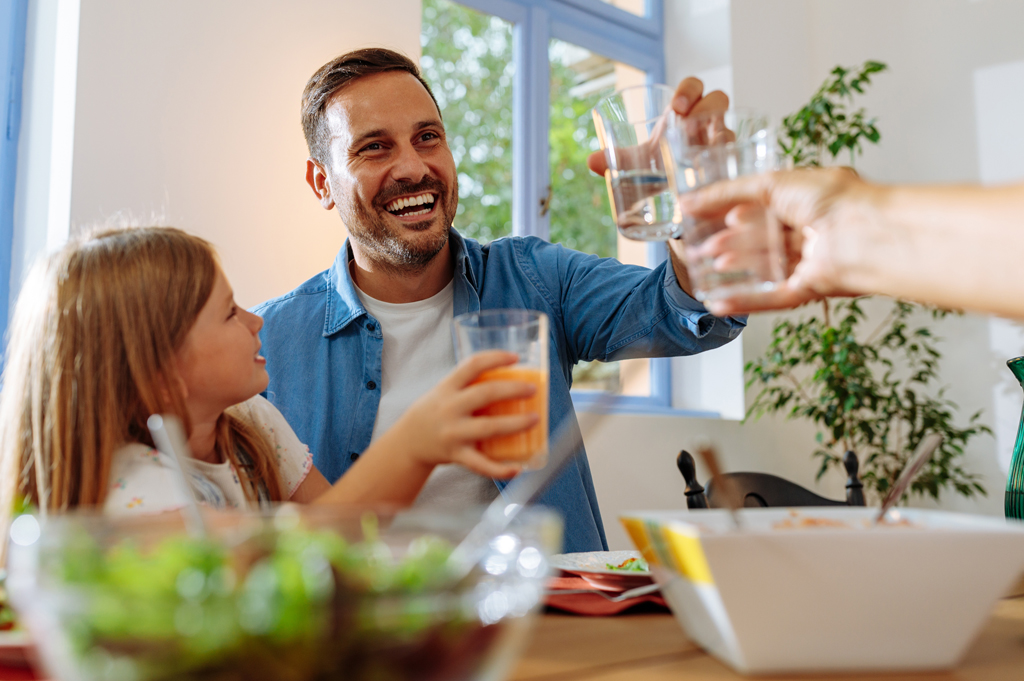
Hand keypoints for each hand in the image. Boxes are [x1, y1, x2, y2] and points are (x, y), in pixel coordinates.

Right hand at [395, 350, 538, 477]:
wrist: (409, 441)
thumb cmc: (436, 411)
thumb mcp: (445, 391)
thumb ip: (470, 385)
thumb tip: (513, 378)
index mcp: (448, 387)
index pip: (472, 365)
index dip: (495, 358)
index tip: (515, 357)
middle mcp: (449, 408)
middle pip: (486, 394)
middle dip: (513, 390)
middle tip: (532, 389)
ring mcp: (453, 433)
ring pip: (488, 428)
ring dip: (515, 424)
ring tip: (534, 419)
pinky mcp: (456, 455)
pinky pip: (480, 464)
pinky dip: (500, 469)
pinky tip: (517, 468)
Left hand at [587, 77, 729, 175]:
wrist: (678, 197)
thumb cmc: (663, 169)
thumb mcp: (642, 163)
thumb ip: (619, 160)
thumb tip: (591, 161)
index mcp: (686, 114)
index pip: (695, 88)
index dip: (689, 90)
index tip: (677, 107)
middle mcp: (709, 125)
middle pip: (719, 100)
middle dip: (707, 105)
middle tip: (687, 121)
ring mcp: (723, 146)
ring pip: (730, 130)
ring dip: (721, 135)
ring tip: (707, 149)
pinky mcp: (731, 169)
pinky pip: (737, 162)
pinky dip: (729, 167)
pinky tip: (719, 176)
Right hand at [678, 167, 869, 314]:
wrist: (864, 232)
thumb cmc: (831, 199)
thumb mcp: (771, 183)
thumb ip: (727, 193)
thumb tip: (689, 201)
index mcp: (808, 202)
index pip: (763, 209)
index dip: (733, 214)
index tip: (704, 218)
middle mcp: (811, 232)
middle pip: (761, 241)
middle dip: (729, 244)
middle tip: (701, 248)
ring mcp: (811, 262)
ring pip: (765, 268)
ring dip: (734, 269)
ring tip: (706, 268)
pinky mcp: (810, 288)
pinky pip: (772, 297)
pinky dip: (744, 301)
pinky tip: (718, 303)